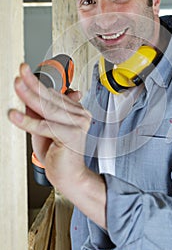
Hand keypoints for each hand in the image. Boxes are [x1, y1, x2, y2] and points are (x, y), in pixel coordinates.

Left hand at [8, 63, 91, 189]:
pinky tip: (14, 116)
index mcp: (75, 110)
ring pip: (48, 108)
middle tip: (19, 73)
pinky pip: (45, 126)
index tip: (25, 73)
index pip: (53, 93)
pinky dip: (28, 122)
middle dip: (32, 84)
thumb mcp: (43, 128)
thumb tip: (27, 96)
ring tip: (16, 87)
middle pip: (51, 97)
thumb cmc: (58, 153)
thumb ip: (38, 112)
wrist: (69, 176)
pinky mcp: (72, 135)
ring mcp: (78, 123)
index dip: (36, 83)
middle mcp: (79, 114)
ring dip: (29, 97)